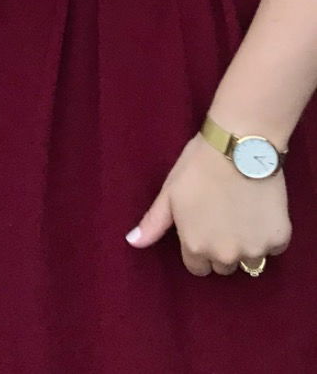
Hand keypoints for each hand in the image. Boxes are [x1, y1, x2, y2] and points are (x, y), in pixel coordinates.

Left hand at [127, 134, 290, 274]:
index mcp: (196, 247)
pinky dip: (269, 233)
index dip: (198, 247)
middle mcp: (225, 255)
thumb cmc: (198, 166)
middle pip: (223, 265)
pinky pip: (274, 246)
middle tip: (223, 216)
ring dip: (246, 243)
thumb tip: (132, 243)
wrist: (238, 145)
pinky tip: (260, 209)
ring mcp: (255, 249)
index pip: (197, 267)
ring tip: (242, 212)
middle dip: (222, 246)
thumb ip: (153, 223)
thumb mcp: (170, 192)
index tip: (203, 225)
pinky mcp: (279, 239)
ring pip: (250, 259)